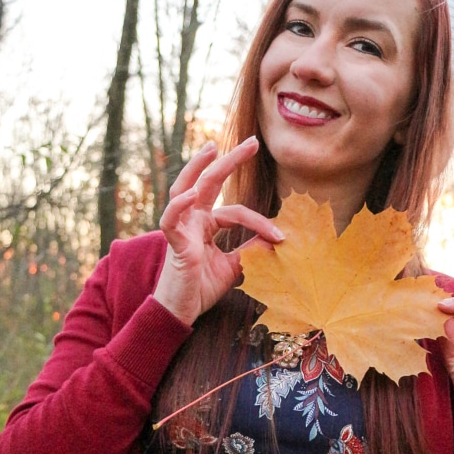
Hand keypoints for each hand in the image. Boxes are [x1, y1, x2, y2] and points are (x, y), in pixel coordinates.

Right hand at [153, 137, 283, 325]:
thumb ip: (251, 251)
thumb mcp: (234, 267)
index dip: (260, 221)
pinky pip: (171, 219)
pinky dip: (179, 205)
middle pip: (209, 182)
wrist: (181, 312)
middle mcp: (192, 220)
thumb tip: (277, 239)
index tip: (282, 235)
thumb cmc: (201, 289)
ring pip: (185, 189)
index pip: (236, 211)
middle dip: (230, 161)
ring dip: (198, 167)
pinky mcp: (173, 242)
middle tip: (252, 142)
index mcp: (206, 224)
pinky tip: (191, 193)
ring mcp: (181, 228)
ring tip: (212, 148)